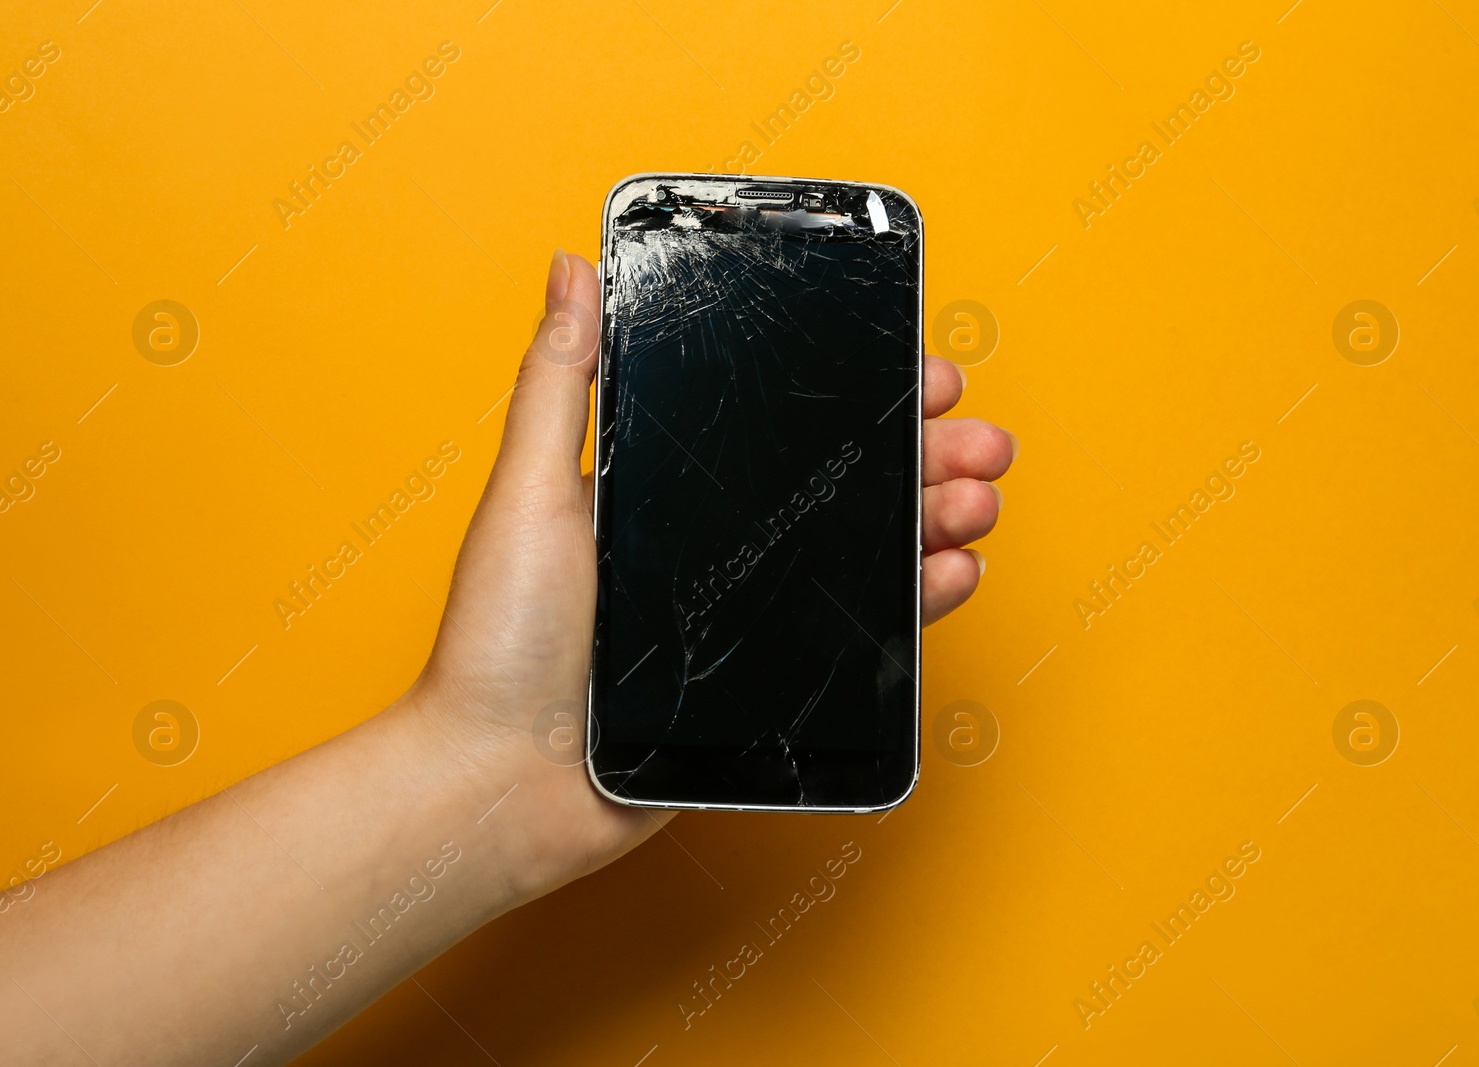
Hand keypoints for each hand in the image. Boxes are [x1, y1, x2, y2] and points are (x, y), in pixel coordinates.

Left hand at [412, 250, 1017, 903]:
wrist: (502, 782)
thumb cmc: (499, 642)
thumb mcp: (529, 490)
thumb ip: (559, 382)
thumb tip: (570, 267)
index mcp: (665, 491)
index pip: (779, 424)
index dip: (855, 394)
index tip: (913, 368)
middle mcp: (712, 545)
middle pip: (839, 482)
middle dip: (920, 452)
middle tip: (977, 434)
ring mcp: (744, 613)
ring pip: (864, 550)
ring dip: (932, 515)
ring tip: (979, 495)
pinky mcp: (767, 681)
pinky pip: (860, 631)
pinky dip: (916, 599)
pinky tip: (951, 570)